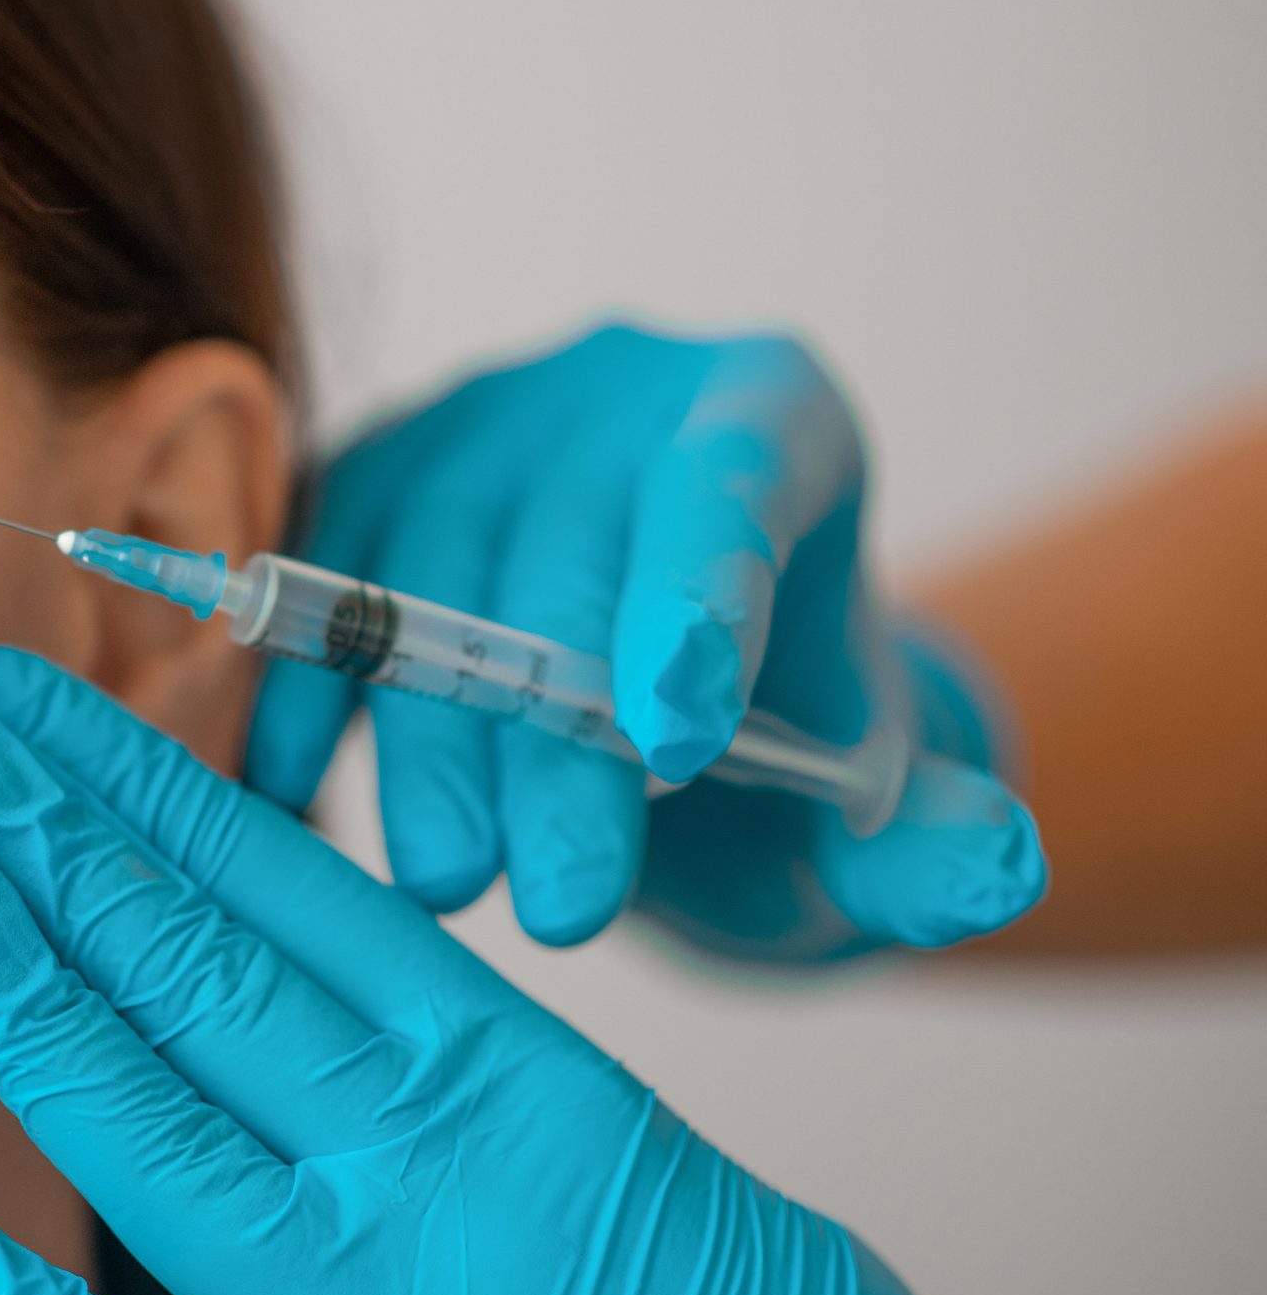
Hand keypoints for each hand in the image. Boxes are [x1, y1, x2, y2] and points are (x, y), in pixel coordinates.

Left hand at [0, 648, 1068, 1294]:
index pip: (278, 884)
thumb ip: (462, 1085)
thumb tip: (305, 1006)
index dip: (132, 778)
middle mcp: (421, 1168)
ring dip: (0, 955)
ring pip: (137, 1101)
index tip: (28, 702)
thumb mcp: (624, 1169)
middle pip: (182, 955)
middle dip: (34, 824)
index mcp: (512, 1075)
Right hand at [245, 321, 1045, 957]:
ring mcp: (475, 421)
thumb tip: (996, 866)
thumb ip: (927, 839)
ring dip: (427, 742)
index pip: (731, 483)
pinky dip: (309, 693)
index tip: (679, 749)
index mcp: (774, 409)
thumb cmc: (766, 736)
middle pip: (563, 556)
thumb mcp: (864, 800)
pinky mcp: (367, 476)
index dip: (698, 602)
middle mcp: (613, 388)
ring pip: (425, 570)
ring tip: (449, 885)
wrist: (642, 699)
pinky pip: (320, 579)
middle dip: (556, 746)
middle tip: (562, 906)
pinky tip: (299, 800)